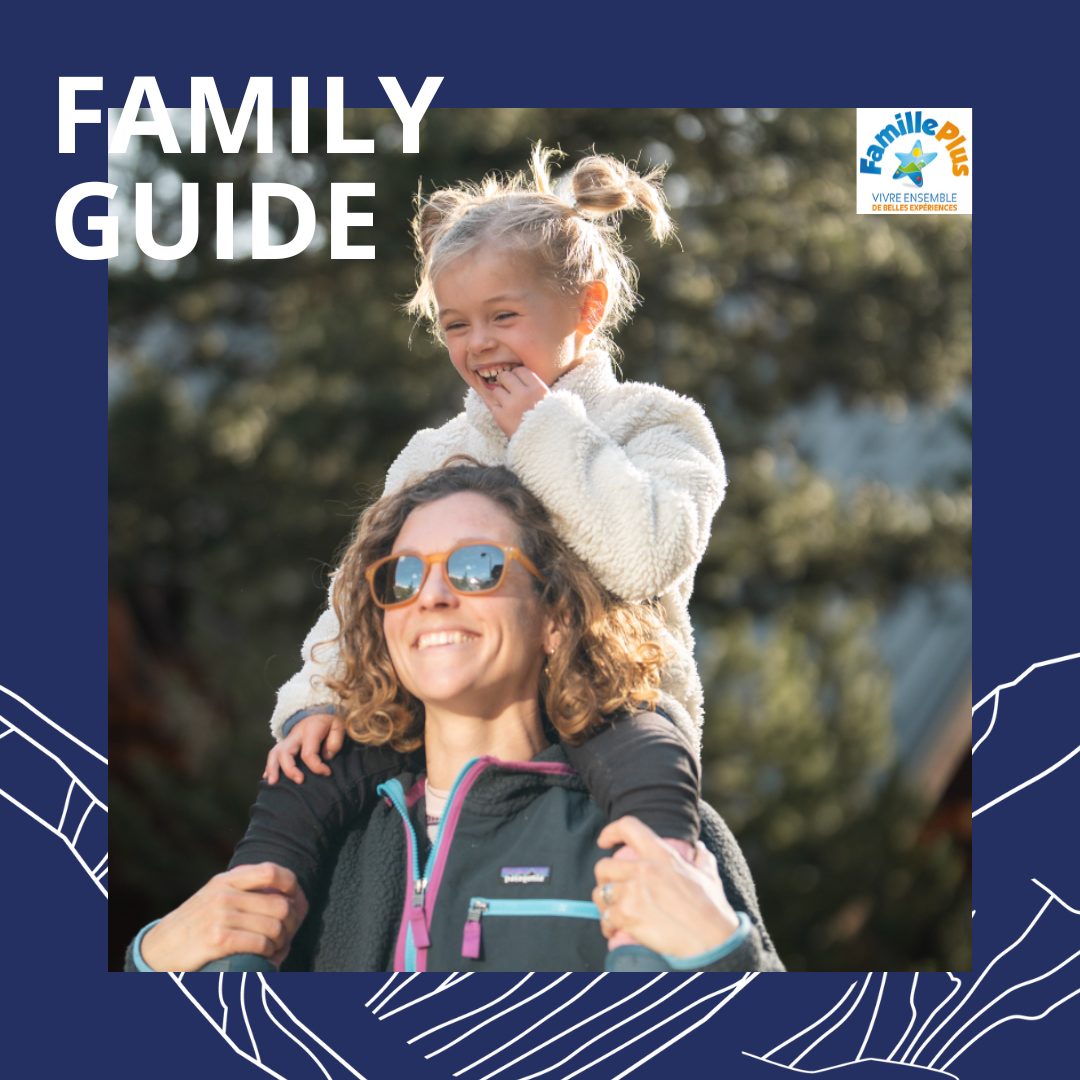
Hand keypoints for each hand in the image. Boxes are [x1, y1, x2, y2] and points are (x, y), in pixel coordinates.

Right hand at [139, 863, 308, 971]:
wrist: (159, 949)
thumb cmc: (196, 924)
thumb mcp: (216, 896)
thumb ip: (245, 890)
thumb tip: (290, 897)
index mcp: (227, 880)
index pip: (272, 871)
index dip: (292, 886)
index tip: (296, 902)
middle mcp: (225, 893)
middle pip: (280, 905)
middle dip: (291, 924)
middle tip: (287, 937)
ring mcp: (221, 915)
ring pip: (274, 926)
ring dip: (281, 943)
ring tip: (276, 950)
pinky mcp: (217, 939)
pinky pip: (260, 943)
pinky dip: (270, 954)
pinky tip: (267, 958)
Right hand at [263, 712, 345, 784]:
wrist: (320, 708)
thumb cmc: (330, 720)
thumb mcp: (338, 726)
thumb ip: (335, 742)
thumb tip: (325, 757)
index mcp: (310, 730)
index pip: (308, 753)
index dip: (317, 767)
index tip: (327, 772)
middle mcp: (295, 734)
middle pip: (285, 753)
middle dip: (290, 769)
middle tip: (300, 781)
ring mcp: (288, 739)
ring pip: (274, 753)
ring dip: (272, 768)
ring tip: (273, 783)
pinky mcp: (285, 743)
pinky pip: (273, 754)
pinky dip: (269, 766)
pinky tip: (267, 777)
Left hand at [479, 367, 548, 437]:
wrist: (544, 446)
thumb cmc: (549, 424)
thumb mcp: (550, 402)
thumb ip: (535, 390)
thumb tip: (517, 378)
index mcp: (538, 389)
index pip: (521, 370)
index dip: (517, 375)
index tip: (517, 381)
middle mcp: (524, 394)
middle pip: (505, 376)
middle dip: (505, 382)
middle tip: (508, 390)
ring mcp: (511, 405)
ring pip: (496, 390)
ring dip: (500, 396)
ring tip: (507, 405)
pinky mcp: (500, 416)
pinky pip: (491, 404)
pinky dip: (496, 408)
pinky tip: (503, 413)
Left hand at [592, 816, 739, 959]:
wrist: (711, 940)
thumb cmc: (712, 908)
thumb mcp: (708, 875)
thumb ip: (701, 858)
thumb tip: (699, 848)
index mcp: (661, 854)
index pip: (627, 827)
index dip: (610, 832)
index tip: (604, 842)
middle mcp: (643, 869)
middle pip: (604, 865)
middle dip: (604, 879)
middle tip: (612, 889)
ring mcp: (633, 892)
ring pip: (600, 892)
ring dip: (604, 904)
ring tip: (613, 912)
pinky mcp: (627, 915)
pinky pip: (605, 917)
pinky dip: (607, 925)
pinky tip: (615, 930)